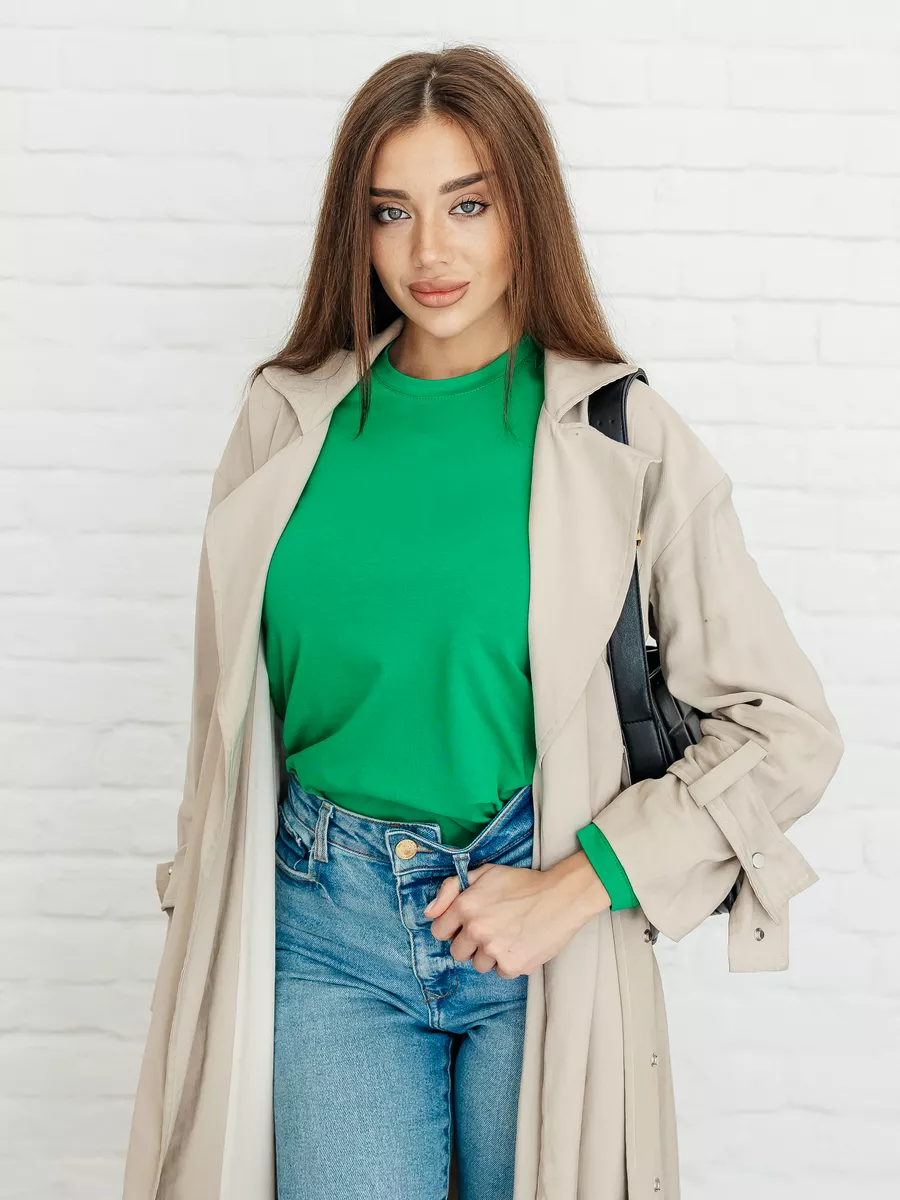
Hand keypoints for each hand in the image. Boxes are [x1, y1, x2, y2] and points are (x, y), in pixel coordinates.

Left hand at [422, 850, 610, 978]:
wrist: (561, 897)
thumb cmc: (522, 883)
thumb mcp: (485, 874)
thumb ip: (450, 889)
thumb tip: (429, 913)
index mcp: (465, 906)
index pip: (439, 932)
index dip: (451, 929)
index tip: (465, 925)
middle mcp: (476, 929)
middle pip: (457, 953)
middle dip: (470, 944)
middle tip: (491, 929)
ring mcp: (494, 949)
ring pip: (478, 965)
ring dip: (489, 955)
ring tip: (508, 935)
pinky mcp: (512, 965)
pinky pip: (500, 972)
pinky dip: (509, 962)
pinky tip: (521, 943)